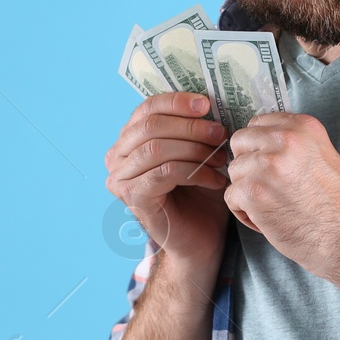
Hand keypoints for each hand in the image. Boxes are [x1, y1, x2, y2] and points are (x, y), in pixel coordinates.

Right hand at [105, 93, 232, 269]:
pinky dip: (195, 172)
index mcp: (129, 139)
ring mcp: (120, 179)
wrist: (201, 240)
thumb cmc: (201, 195)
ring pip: (156, 148)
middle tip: (221, 134)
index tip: (207, 104)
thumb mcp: (198, 152)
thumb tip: (208, 99)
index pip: (147, 108)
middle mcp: (117, 157)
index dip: (177, 102)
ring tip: (222, 159)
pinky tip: (216, 180)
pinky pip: (164, 173)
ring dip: (195, 149)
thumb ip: (195, 126)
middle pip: (151, 126)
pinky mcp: (133, 198)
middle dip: (191, 127)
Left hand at [223, 112, 339, 279]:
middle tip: (266, 184)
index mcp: (303, 127)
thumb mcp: (326, 156)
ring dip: (246, 189)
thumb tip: (263, 140)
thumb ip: (296, 142)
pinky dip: (243, 211)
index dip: (259, 144)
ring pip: (234, 170)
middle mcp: (284, 140)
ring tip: (271, 205)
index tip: (268, 161)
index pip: (259, 121)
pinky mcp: (252, 192)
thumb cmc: (339, 205)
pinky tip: (265, 219)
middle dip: (247, 162)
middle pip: (240, 141)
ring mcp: (266, 165)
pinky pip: (231, 196)